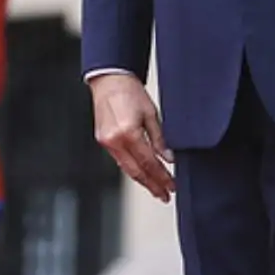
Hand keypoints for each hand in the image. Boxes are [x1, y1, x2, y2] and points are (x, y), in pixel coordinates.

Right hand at [90, 73, 174, 201]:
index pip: (149, 163)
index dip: (162, 177)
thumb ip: (160, 138)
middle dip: (152, 185)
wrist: (109, 79)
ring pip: (127, 169)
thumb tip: (169, 158)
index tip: (171, 186)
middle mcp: (115, 141)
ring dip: (142, 180)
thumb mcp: (151, 113)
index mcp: (129, 133)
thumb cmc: (130, 91)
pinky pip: (119, 160)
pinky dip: (132, 169)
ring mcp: (106, 142)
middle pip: (136, 172)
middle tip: (164, 195)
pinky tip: (141, 173)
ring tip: (156, 188)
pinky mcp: (103, 141)